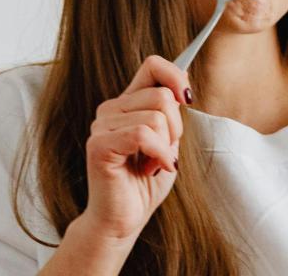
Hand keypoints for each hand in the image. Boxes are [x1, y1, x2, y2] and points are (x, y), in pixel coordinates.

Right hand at [79, 55, 190, 241]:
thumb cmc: (144, 185)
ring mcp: (102, 126)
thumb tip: (183, 87)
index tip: (188, 99)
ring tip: (154, 164)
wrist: (123, 220)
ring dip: (166, 146)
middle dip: (176, 128)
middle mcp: (111, 109)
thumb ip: (171, 114)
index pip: (152, 66)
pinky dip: (158, 154)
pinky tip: (154, 169)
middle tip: (164, 152)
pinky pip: (142, 135)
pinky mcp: (99, 145)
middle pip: (161, 95)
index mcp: (127, 104)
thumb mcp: (168, 142)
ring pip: (155, 117)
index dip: (176, 76)